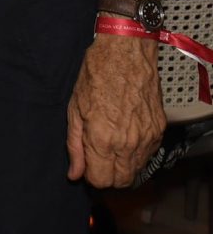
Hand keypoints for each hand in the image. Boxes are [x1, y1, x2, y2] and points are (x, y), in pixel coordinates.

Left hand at [66, 34, 164, 187]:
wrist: (125, 52)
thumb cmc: (96, 74)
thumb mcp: (74, 107)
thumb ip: (74, 145)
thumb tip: (74, 173)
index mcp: (103, 139)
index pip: (100, 180)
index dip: (90, 174)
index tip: (85, 161)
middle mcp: (128, 144)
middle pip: (120, 181)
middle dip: (106, 173)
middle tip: (97, 154)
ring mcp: (147, 138)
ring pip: (136, 171)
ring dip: (122, 164)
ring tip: (110, 141)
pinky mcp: (159, 130)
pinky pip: (147, 155)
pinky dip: (136, 152)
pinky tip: (124, 133)